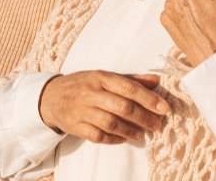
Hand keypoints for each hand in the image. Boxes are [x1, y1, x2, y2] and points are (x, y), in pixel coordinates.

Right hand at [39, 70, 168, 143]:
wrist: (52, 96)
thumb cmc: (84, 85)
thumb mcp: (104, 77)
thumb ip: (131, 79)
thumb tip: (156, 80)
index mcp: (99, 76)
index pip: (127, 86)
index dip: (147, 98)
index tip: (164, 108)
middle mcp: (90, 92)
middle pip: (121, 106)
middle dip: (143, 117)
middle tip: (157, 124)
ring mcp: (82, 109)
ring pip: (111, 123)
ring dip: (130, 130)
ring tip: (142, 134)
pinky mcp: (76, 126)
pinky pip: (98, 136)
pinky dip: (114, 139)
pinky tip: (124, 138)